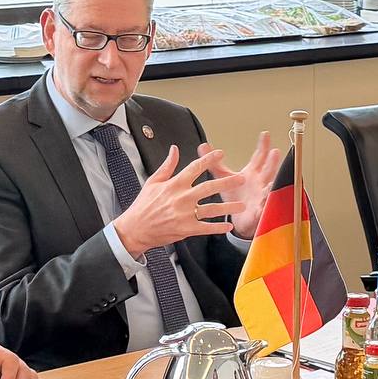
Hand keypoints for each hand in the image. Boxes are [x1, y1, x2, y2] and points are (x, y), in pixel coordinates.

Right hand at [113, 145, 237, 255]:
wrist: (135, 229)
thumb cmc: (144, 205)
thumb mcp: (153, 182)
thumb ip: (167, 165)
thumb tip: (174, 148)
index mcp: (174, 184)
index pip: (195, 168)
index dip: (209, 159)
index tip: (221, 153)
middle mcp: (182, 198)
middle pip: (209, 187)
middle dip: (227, 182)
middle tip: (241, 178)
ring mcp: (185, 214)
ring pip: (212, 209)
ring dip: (228, 207)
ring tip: (242, 205)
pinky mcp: (186, 229)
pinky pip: (206, 228)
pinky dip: (218, 228)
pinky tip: (229, 226)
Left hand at [208, 133, 283, 240]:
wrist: (238, 218)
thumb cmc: (234, 196)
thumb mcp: (223, 177)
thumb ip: (214, 162)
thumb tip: (203, 146)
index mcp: (253, 173)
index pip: (259, 157)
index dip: (262, 146)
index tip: (265, 134)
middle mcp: (260, 183)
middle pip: (268, 170)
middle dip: (272, 162)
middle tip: (275, 152)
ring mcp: (262, 197)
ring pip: (269, 189)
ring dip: (272, 185)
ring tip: (274, 182)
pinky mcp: (260, 212)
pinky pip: (264, 209)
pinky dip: (265, 206)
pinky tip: (266, 203)